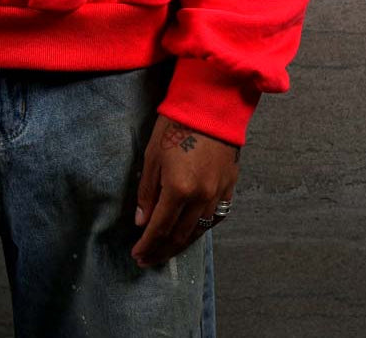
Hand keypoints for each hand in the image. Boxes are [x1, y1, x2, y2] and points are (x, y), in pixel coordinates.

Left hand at [130, 115, 239, 267]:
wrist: (210, 106)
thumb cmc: (175, 126)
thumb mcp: (152, 156)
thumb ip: (147, 192)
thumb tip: (142, 222)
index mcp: (179, 189)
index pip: (159, 228)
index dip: (147, 245)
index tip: (137, 254)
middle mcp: (201, 198)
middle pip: (179, 235)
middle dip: (161, 250)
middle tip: (147, 259)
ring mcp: (218, 195)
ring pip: (198, 231)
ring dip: (180, 244)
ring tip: (165, 251)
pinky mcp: (229, 188)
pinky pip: (215, 218)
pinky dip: (200, 230)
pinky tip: (190, 233)